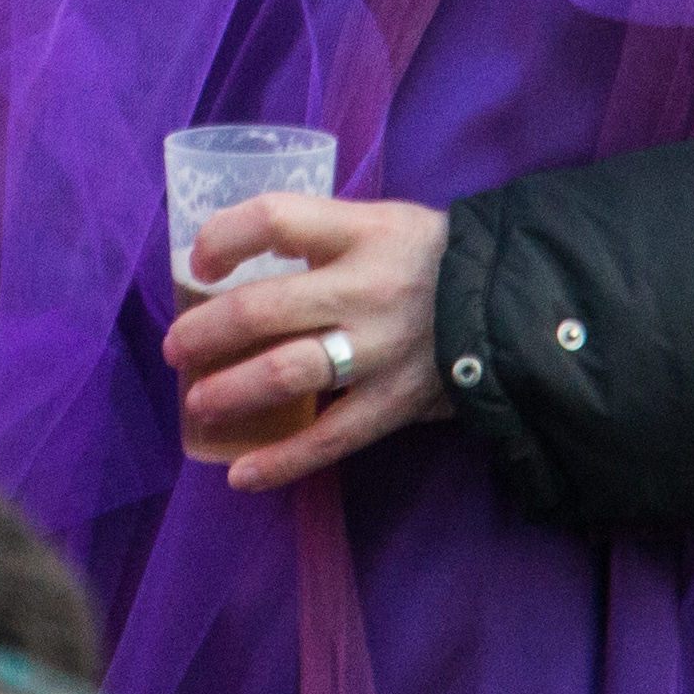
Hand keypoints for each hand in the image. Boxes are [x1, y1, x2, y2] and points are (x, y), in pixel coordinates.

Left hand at [162, 193, 446, 492]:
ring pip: (289, 372)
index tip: (198, 262)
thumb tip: (235, 260)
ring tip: (198, 404)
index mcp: (361, 232)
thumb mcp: (381, 223)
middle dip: (207, 332)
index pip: (275, 219)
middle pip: (265, 307)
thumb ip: (319, 239)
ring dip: (231, 392)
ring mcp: (381, 350)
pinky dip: (281, 461)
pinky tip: (241, 474)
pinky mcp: (396, 403)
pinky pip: (330, 439)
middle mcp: (366, 288)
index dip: (223, 237)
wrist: (516, 303)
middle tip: (177, 348)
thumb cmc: (430, 258)